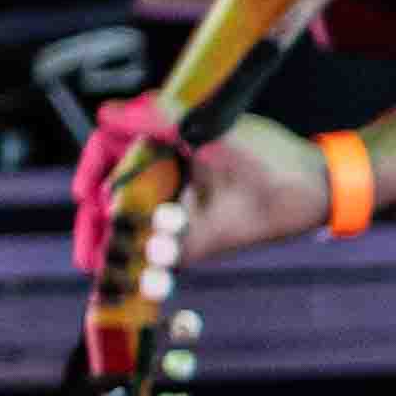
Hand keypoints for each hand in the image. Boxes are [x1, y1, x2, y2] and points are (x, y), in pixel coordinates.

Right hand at [80, 101, 321, 274]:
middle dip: (96, 227)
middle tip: (90, 250)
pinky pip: (160, 259)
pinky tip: (147, 281)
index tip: (87, 192)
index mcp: (158, 143)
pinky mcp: (193, 243)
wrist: (307, 189)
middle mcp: (160, 178)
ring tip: (111, 268)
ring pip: (131, 233)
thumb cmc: (263, 152)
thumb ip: (160, 118)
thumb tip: (107, 113)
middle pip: (111, 200)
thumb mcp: (209, 128)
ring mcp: (174, 212)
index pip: (108, 151)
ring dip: (120, 251)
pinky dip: (150, 272)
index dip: (92, 169)